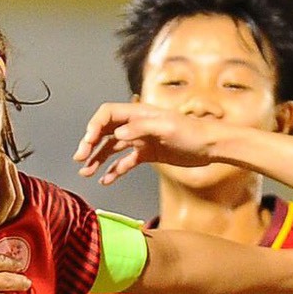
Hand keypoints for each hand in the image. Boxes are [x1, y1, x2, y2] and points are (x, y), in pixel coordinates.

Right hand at [73, 102, 224, 184]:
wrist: (212, 146)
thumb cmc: (193, 132)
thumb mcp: (167, 127)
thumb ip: (141, 128)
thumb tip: (118, 133)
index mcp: (139, 113)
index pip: (107, 114)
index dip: (94, 126)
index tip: (87, 143)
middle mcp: (137, 125)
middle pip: (105, 131)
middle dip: (90, 144)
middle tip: (80, 159)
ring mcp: (141, 140)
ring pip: (112, 148)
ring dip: (98, 159)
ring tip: (87, 172)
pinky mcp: (148, 154)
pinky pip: (126, 162)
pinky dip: (115, 170)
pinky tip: (107, 180)